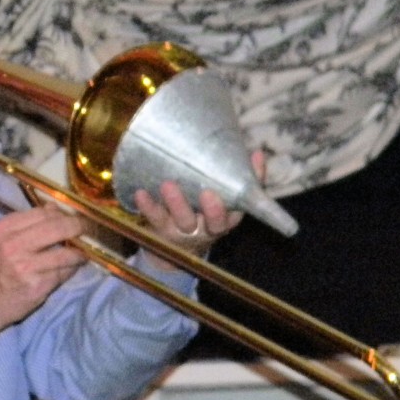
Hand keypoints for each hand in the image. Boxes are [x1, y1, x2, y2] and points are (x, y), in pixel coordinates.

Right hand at [0, 205, 87, 353]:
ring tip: (81, 254)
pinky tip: (69, 270)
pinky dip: (69, 270)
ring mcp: (26, 267)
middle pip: (58, 227)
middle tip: (86, 230)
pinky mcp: (36, 286)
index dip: (61, 214)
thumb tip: (54, 210)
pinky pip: (62, 273)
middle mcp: (13, 245)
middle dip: (77, 226)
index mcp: (2, 230)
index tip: (70, 218)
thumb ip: (21, 226)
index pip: (42, 213)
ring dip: (78, 253)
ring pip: (66, 253)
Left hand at [133, 150, 262, 267]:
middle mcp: (206, 229)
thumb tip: (258, 153)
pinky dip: (148, 206)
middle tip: (206, 194)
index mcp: (226, 221)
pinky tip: (140, 192)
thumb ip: (247, 178)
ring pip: (182, 220)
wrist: (176, 247)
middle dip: (211, 211)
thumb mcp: (229, 201)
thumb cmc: (207, 212)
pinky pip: (154, 218)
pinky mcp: (160, 228)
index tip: (224, 194)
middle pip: (211, 224)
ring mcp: (182, 230)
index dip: (233, 207)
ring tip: (168, 184)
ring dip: (176, 203)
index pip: (234, 217)